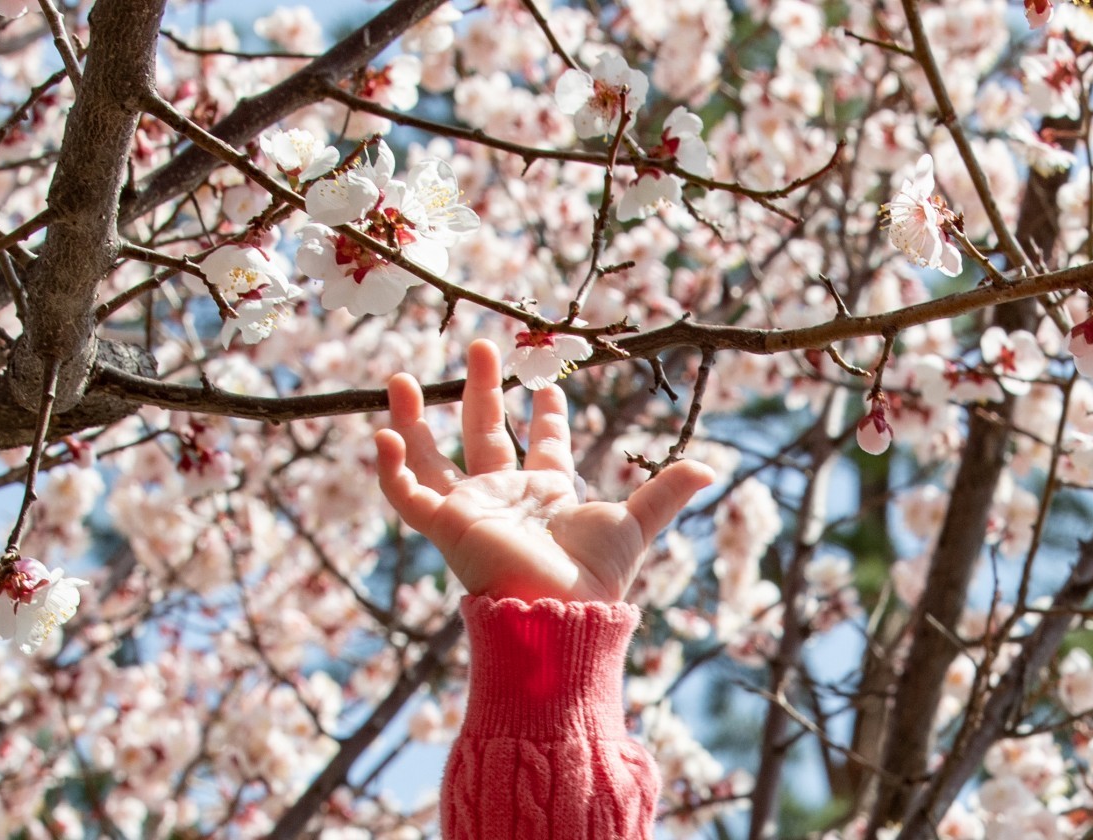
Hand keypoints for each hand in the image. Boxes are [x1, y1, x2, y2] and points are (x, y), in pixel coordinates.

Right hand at [374, 340, 713, 602]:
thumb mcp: (634, 523)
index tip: (549, 386)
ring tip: (399, 377)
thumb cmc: (598, 575)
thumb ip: (665, 491)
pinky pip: (407, 495)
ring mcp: (473, 509)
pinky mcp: (448, 525)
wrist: (562, 613)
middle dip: (482, 389)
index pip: (544, 445)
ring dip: (415, 419)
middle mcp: (507, 496)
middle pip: (485, 432)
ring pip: (433, 457)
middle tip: (480, 346)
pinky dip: (391, 468)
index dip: (547, 414)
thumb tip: (711, 466)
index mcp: (549, 492)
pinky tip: (381, 432)